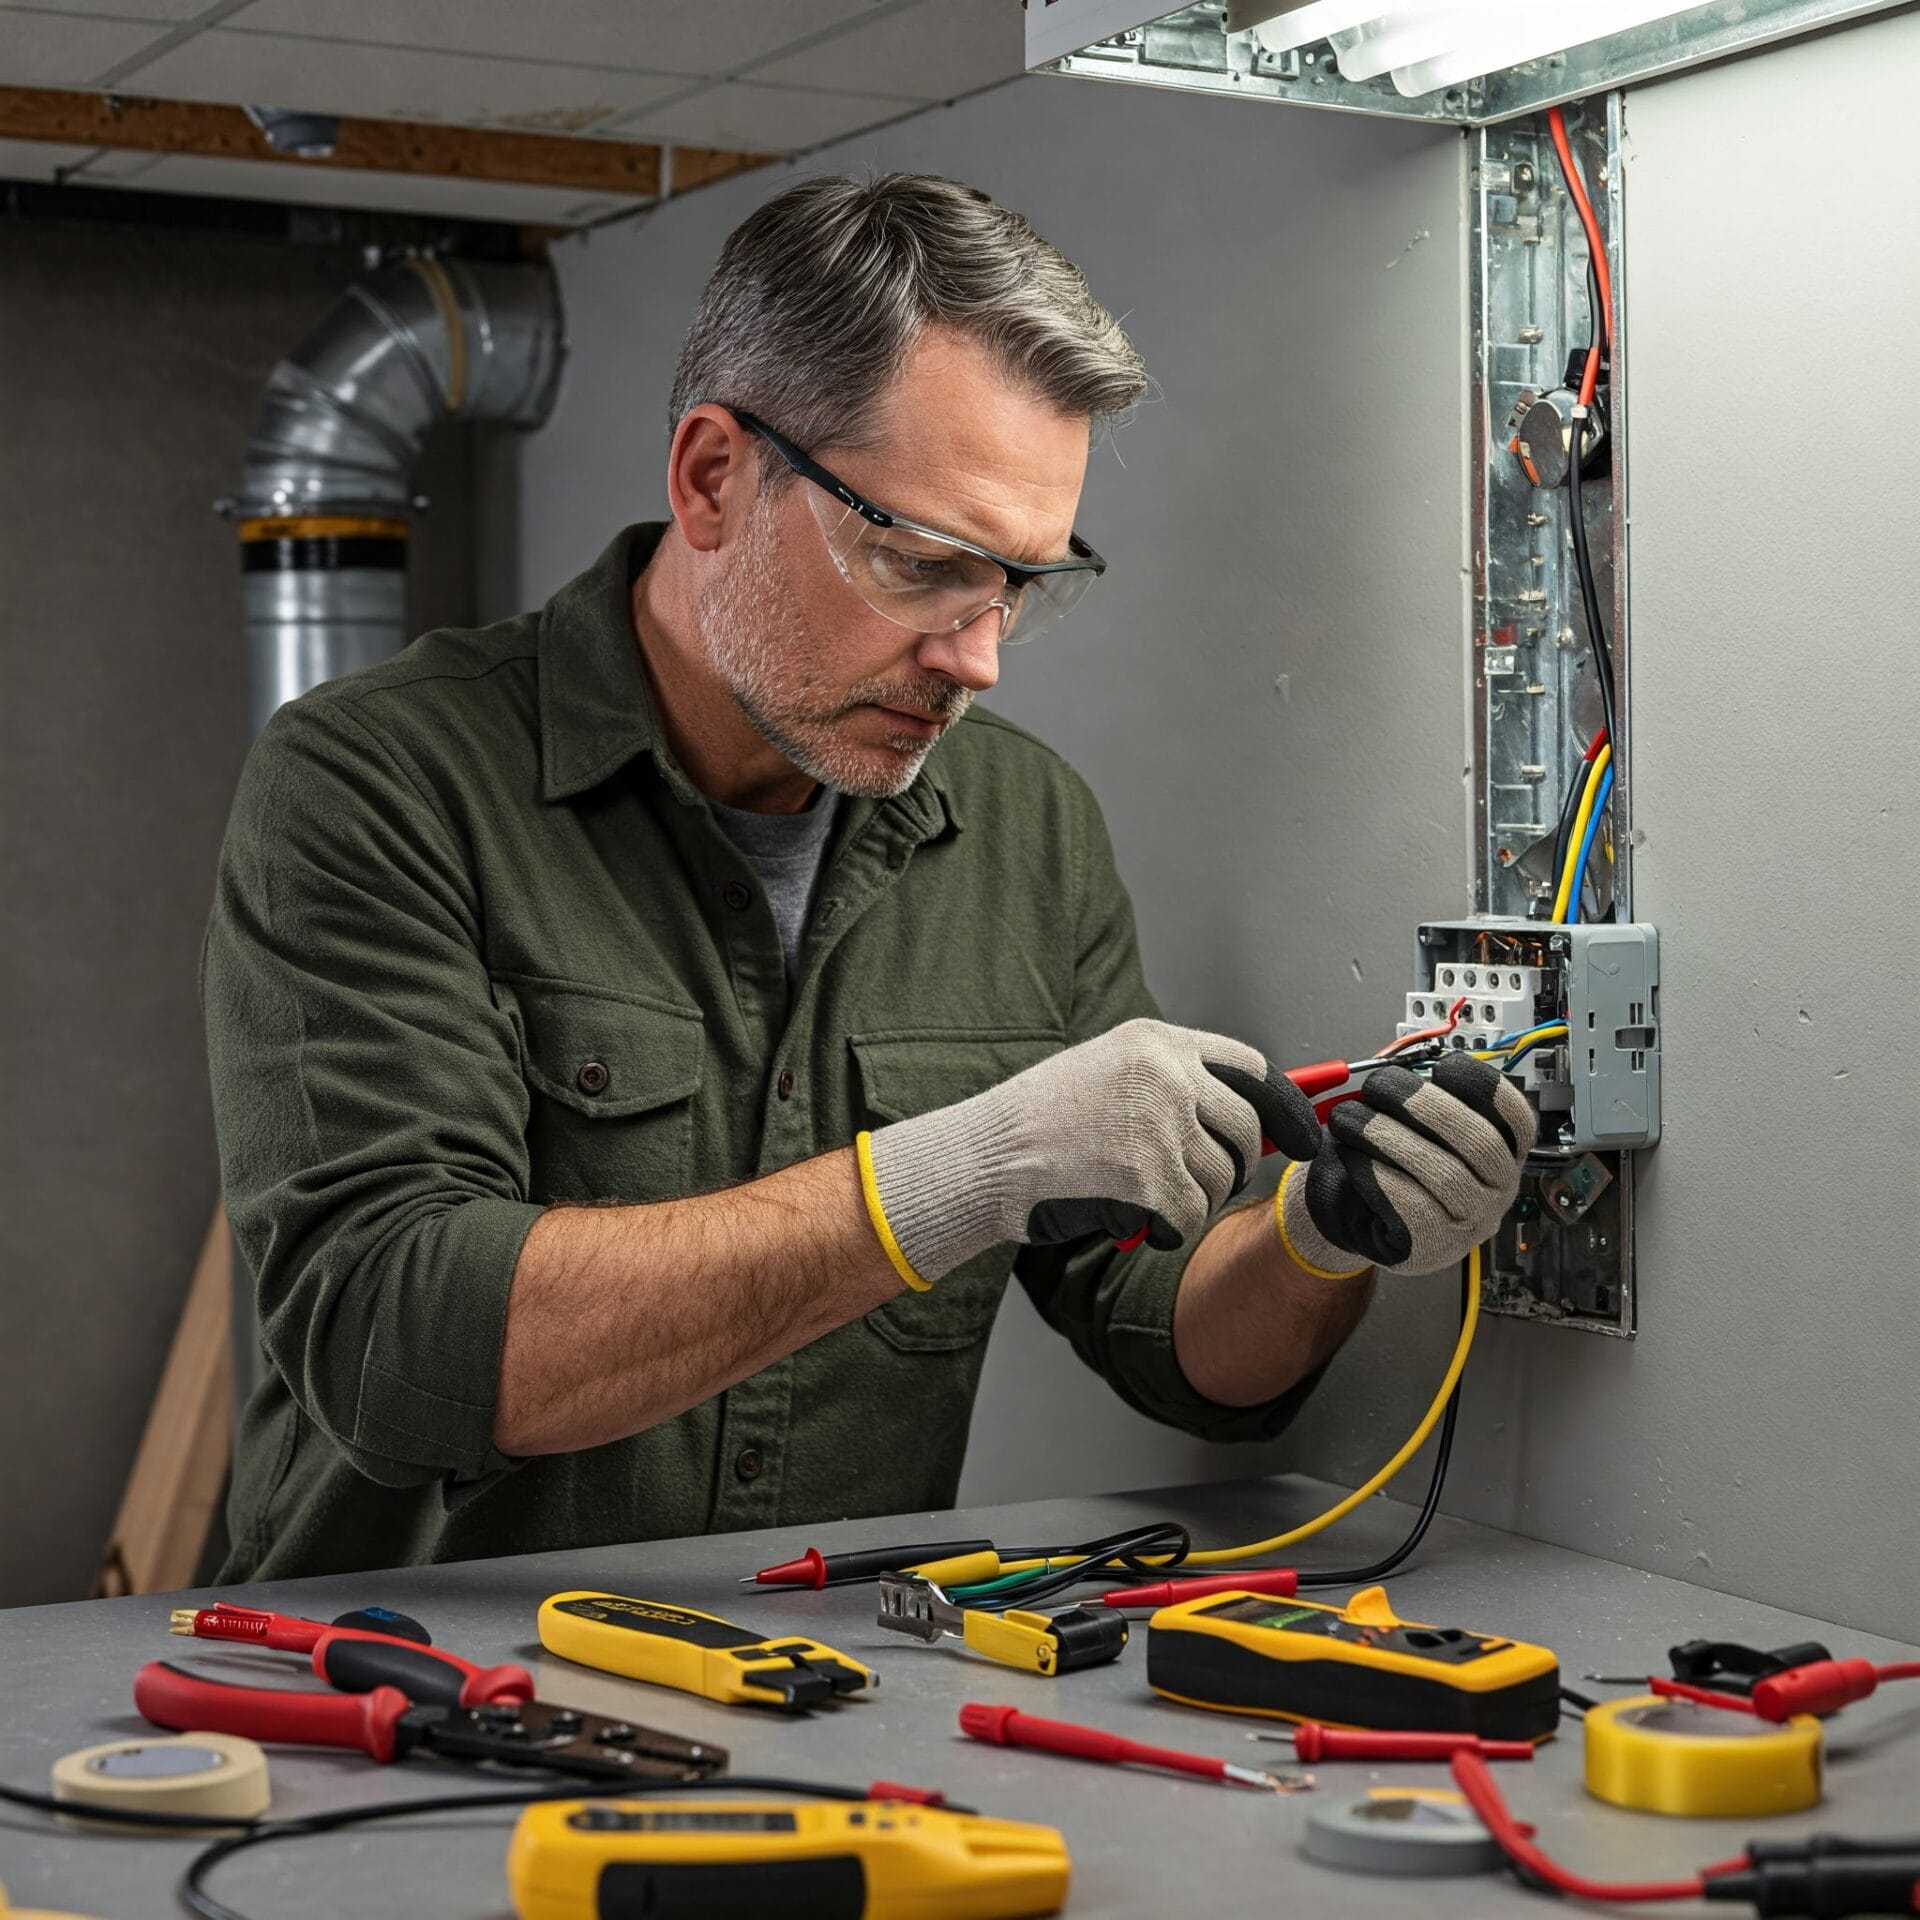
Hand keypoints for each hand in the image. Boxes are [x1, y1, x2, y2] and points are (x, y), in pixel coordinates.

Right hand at [861, 1018, 1321, 1287]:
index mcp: (1156, 1042)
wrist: (986, 1156)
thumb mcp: (1107, 1070)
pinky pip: (1190, 1218)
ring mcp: (1159, 1125)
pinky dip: (1166, 1230)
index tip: (1302, 1135)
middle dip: (1231, 1165)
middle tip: (1195, 1183)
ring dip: (1190, 1201)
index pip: (1252, 1068)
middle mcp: (1165, 1075)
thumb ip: (1175, 1083)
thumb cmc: (1039, 1120)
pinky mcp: (1150, 1178)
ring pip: (1219, 1180)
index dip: (1285, 1106)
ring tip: (1139, 1195)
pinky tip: (1128, 1217)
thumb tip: (1252, 1121)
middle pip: (1244, 1130)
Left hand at [1277, 1054, 1534, 1277]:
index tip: (1444, 1067)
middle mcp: (1495, 1190)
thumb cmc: (1388, 1164)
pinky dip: (1375, 1174)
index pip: (1517, 1120)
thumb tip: (1401, 1070)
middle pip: (1480, 1142)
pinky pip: (1410, 1206)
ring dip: (1387, 1136)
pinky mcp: (1432, 1246)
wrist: (1353, 1216)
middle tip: (1378, 1086)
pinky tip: (1351, 1155)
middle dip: (1423, 1105)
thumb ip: (1418, 1101)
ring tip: (1348, 1118)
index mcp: (1500, 1154)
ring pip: (1444, 1173)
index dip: (1484, 1088)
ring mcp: (1469, 1223)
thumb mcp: (1411, 1126)